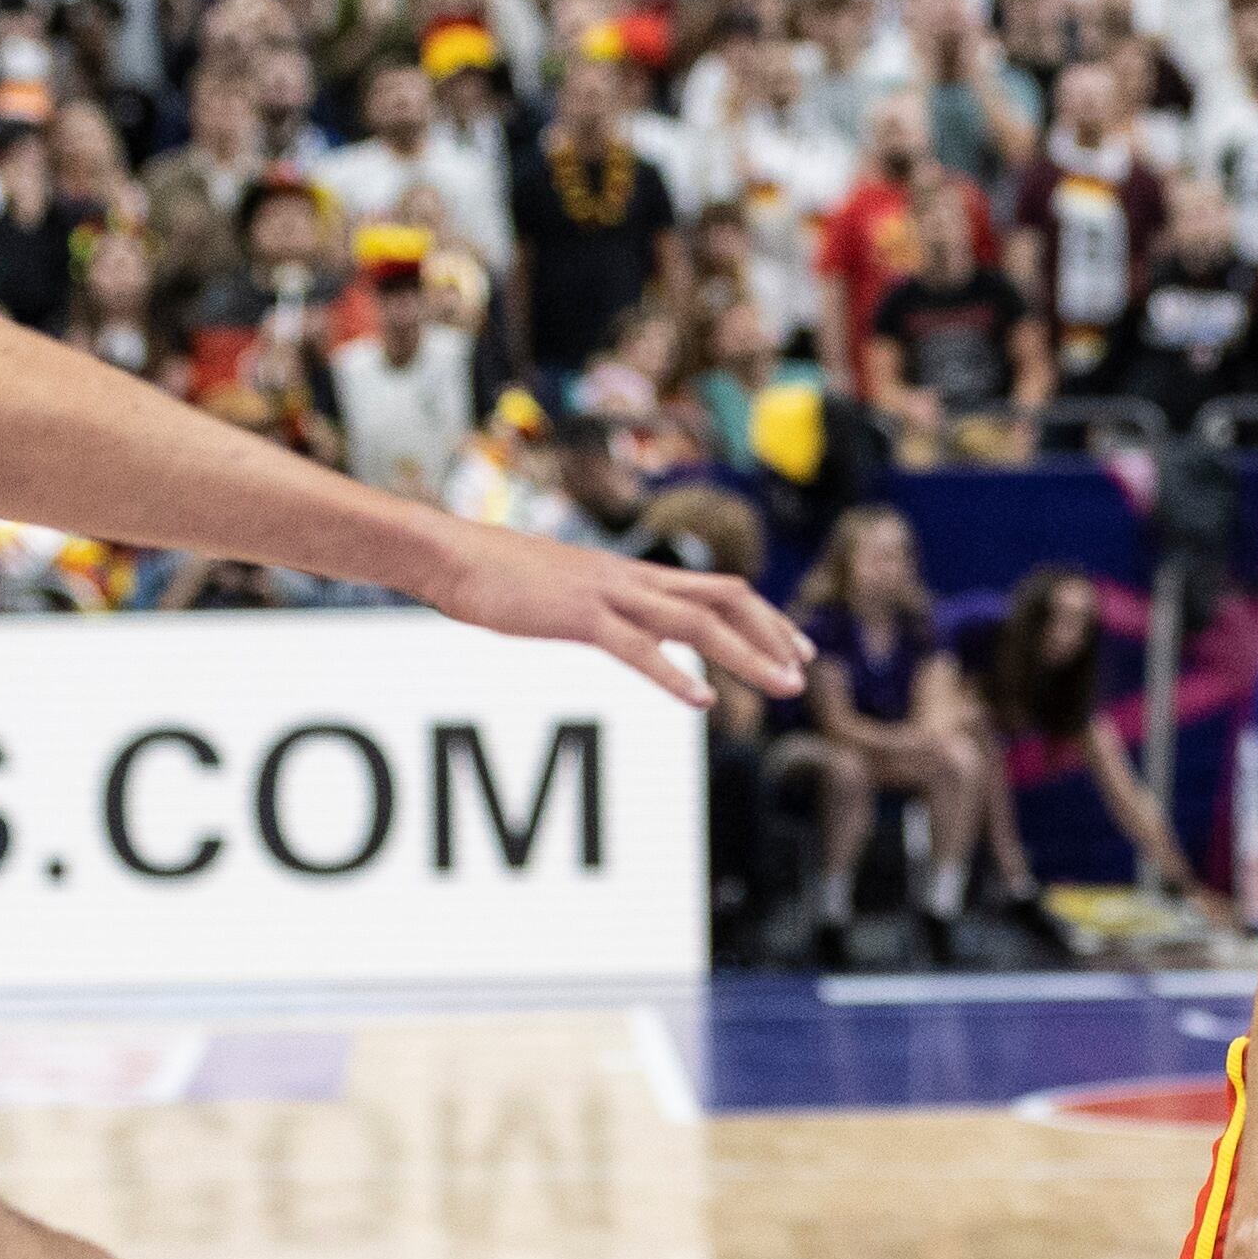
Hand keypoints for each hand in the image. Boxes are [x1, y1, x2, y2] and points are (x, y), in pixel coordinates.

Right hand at [425, 521, 808, 708]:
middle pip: (725, 599)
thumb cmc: (503, 578)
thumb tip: (636, 630)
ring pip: (696, 623)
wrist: (452, 556)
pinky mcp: (578, 617)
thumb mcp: (572, 592)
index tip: (798, 647)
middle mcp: (633, 580)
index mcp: (635, 576)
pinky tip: (702, 702)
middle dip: (772, 635)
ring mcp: (609, 596)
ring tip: (784, 687)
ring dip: (747, 656)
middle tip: (805, 672)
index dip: (765, 618)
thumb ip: (611, 609)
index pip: (720, 590)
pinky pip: (635, 648)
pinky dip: (673, 674)